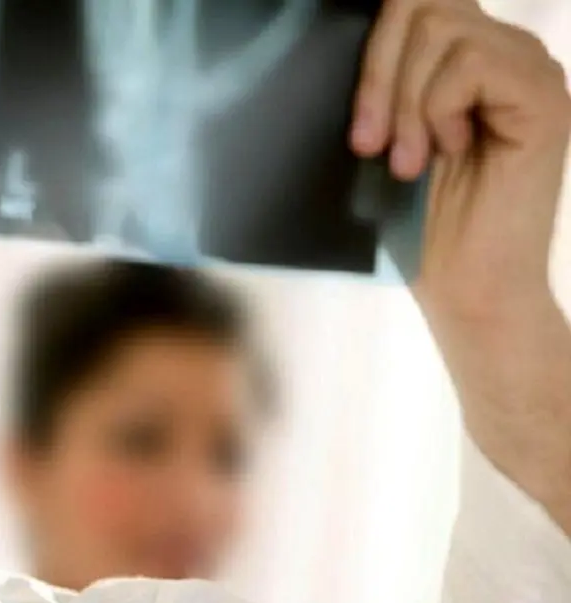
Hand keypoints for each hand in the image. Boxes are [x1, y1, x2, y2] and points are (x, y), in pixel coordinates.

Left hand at [351, 0, 570, 523]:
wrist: (464, 290)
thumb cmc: (416, 224)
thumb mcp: (384, 136)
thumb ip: (383, 79)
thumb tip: (342, 29)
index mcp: (467, 57)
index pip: (415, 2)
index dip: (373, 50)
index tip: (359, 129)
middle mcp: (506, 53)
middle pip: (424, 3)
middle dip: (380, 74)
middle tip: (371, 145)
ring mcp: (530, 72)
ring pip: (443, 28)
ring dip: (407, 103)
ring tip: (411, 161)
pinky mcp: (544, 99)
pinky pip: (471, 63)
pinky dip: (439, 109)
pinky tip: (448, 152)